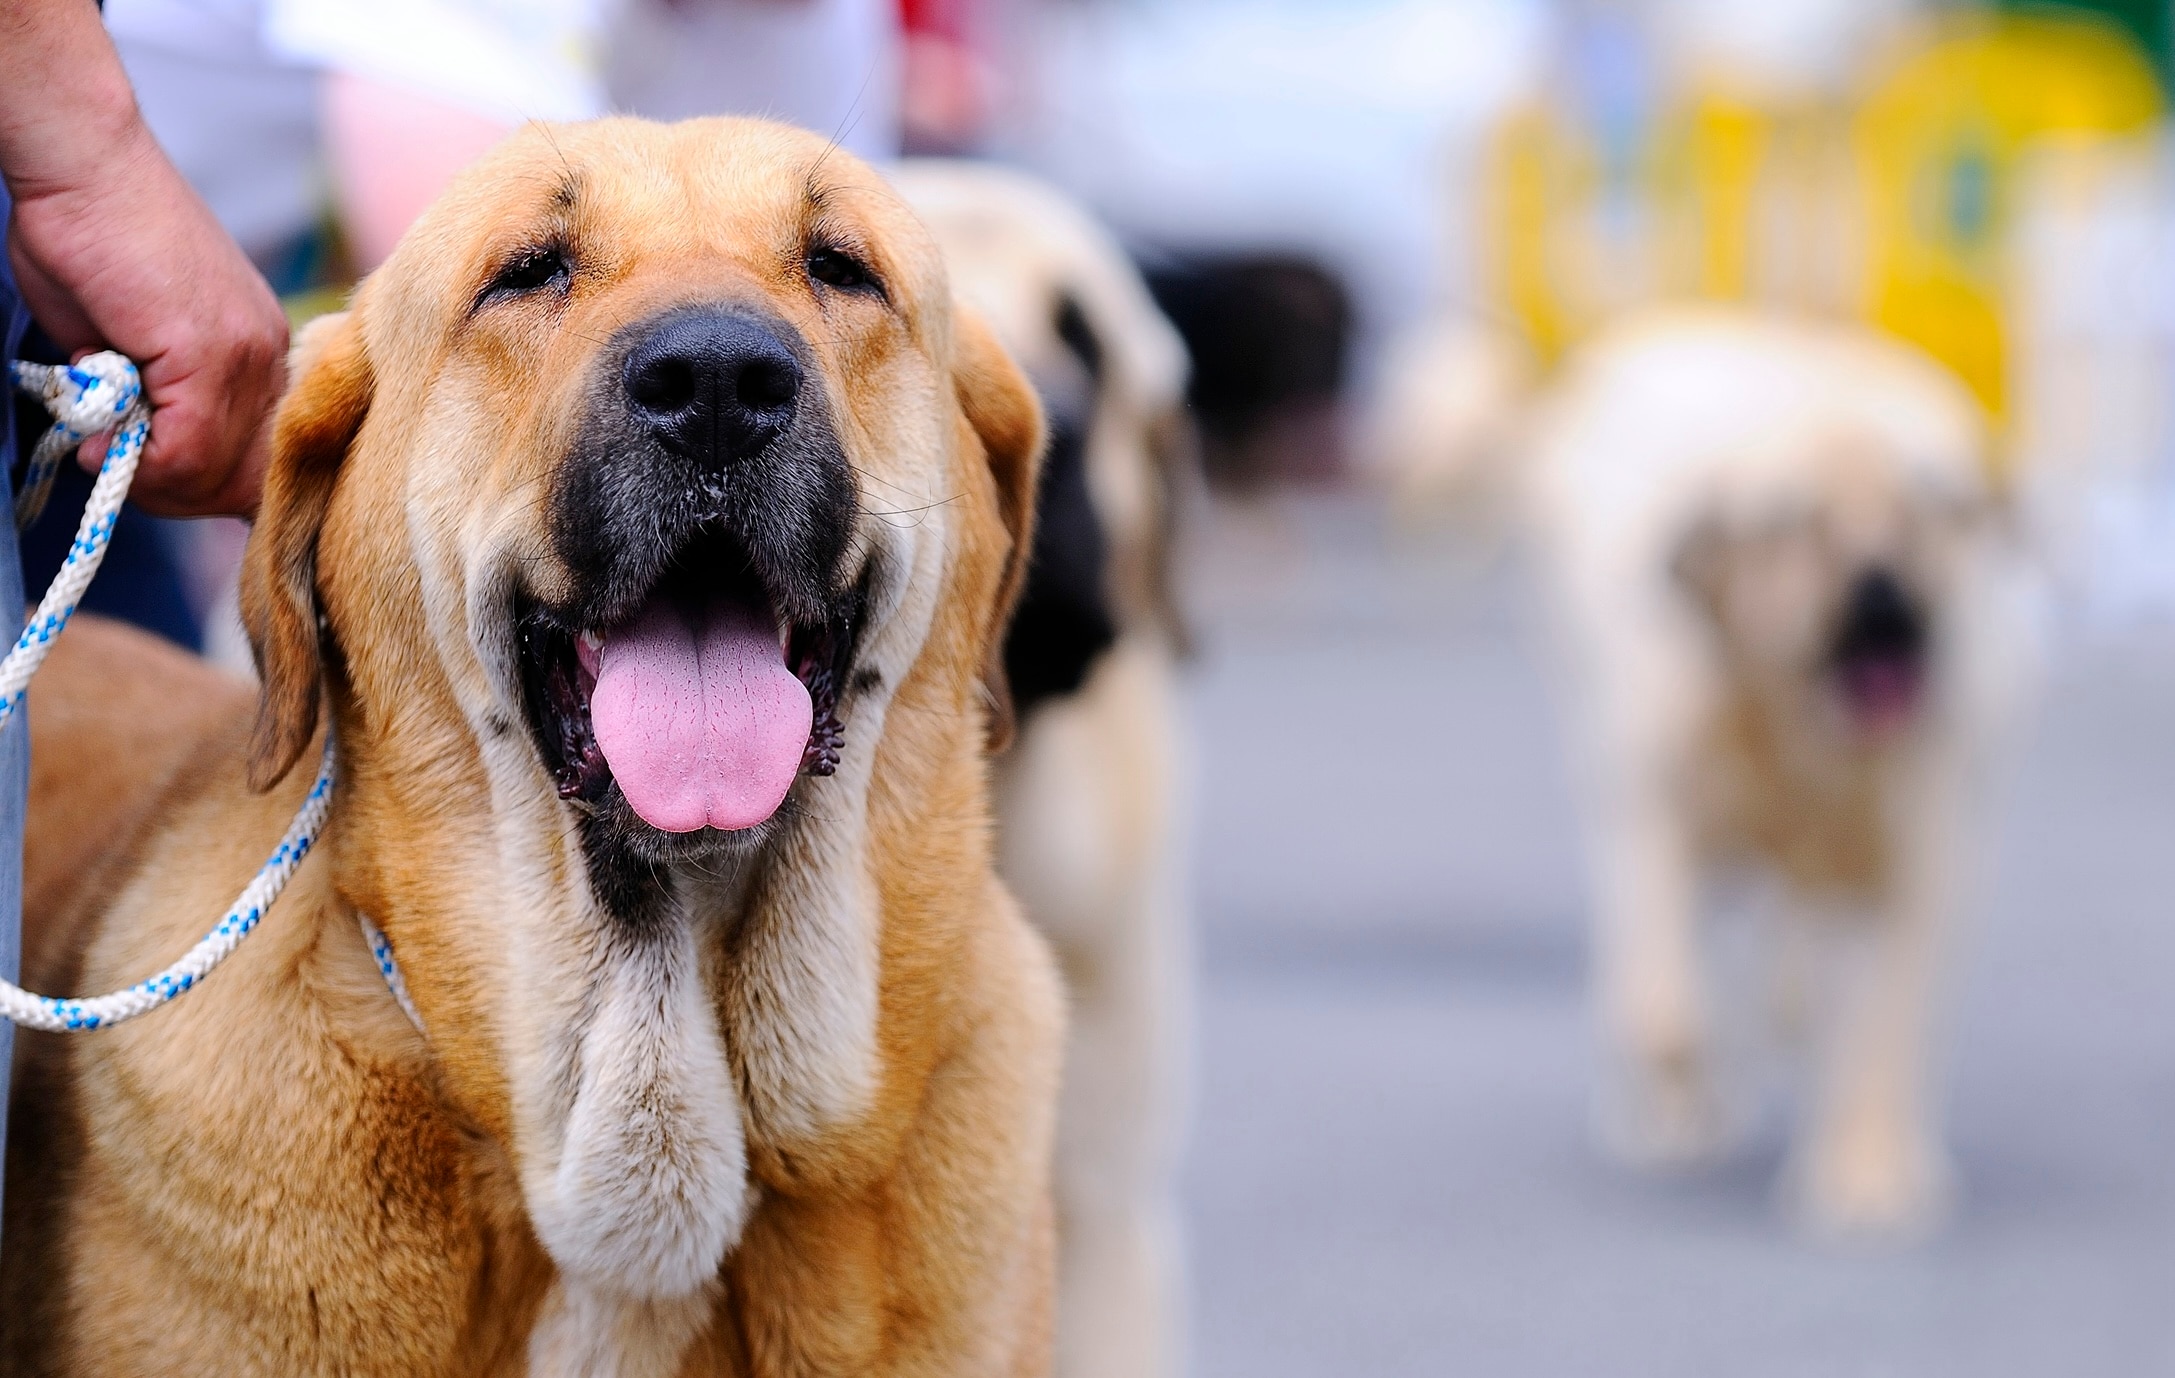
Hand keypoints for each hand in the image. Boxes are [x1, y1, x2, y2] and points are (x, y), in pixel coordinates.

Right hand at [8, 119, 287, 517]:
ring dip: (149, 481)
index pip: (263, 462)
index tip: (146, 478)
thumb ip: (152, 399)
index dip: (203, 489)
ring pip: (215, 473)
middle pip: (245, 482)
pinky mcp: (208, 352)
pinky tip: (100, 437)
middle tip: (115, 469)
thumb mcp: (133, 342)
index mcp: (262, 356)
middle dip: (175, 496)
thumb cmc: (95, 240)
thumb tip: (144, 453)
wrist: (85, 168)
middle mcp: (270, 359)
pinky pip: (186, 450)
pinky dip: (137, 461)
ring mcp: (246, 356)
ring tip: (102, 449)